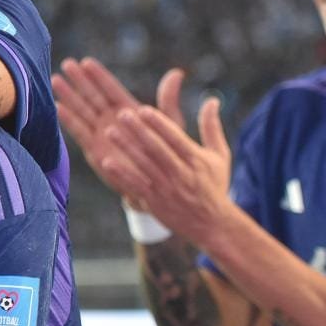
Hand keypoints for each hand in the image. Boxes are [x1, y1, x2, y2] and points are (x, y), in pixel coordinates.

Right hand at [51, 58, 184, 202]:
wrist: (157, 187)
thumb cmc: (165, 155)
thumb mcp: (169, 125)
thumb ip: (167, 101)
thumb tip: (176, 73)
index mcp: (128, 111)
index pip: (111, 89)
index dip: (99, 76)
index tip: (86, 62)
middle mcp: (112, 121)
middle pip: (93, 96)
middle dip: (79, 81)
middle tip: (66, 63)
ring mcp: (102, 135)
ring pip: (83, 111)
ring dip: (69, 96)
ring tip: (55, 80)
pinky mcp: (95, 151)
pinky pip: (80, 133)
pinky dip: (69, 120)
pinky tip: (57, 107)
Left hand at [100, 98, 232, 245]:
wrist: (213, 225)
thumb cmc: (214, 185)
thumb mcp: (219, 156)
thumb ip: (211, 127)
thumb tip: (212, 99)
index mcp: (195, 159)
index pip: (175, 138)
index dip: (159, 123)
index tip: (143, 109)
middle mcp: (181, 173)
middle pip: (157, 149)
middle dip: (139, 131)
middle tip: (122, 114)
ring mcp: (167, 188)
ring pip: (144, 165)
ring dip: (126, 148)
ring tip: (110, 132)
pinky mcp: (155, 202)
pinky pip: (135, 186)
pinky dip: (121, 175)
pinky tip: (106, 163)